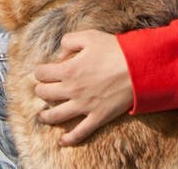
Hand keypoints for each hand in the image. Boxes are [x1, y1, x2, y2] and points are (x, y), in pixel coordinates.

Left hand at [34, 29, 132, 145]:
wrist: (137, 68)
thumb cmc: (114, 50)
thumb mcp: (88, 36)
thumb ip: (69, 41)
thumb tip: (60, 55)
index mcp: (68, 70)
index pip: (42, 74)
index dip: (40, 71)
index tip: (42, 71)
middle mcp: (72, 90)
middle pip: (46, 94)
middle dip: (41, 90)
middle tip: (42, 89)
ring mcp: (84, 106)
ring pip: (56, 115)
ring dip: (46, 116)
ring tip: (42, 115)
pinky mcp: (97, 117)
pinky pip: (80, 132)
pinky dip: (69, 139)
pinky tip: (62, 141)